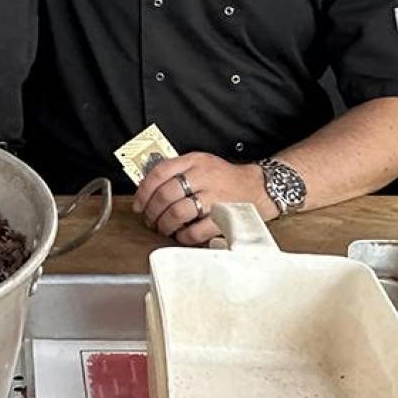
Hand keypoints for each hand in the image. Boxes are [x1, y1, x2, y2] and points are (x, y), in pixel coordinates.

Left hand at [132, 153, 271, 246]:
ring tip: (164, 228)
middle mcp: (204, 177)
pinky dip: (183, 236)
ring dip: (164, 225)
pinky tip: (182, 235)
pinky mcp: (224, 217)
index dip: (144, 191)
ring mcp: (215, 197)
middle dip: (152, 211)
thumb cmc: (225, 179)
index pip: (160, 172)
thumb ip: (177, 172)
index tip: (139, 204)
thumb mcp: (201, 164)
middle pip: (165, 195)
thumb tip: (147, 190)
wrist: (258, 188)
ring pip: (177, 213)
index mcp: (195, 161)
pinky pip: (195, 231)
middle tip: (150, 219)